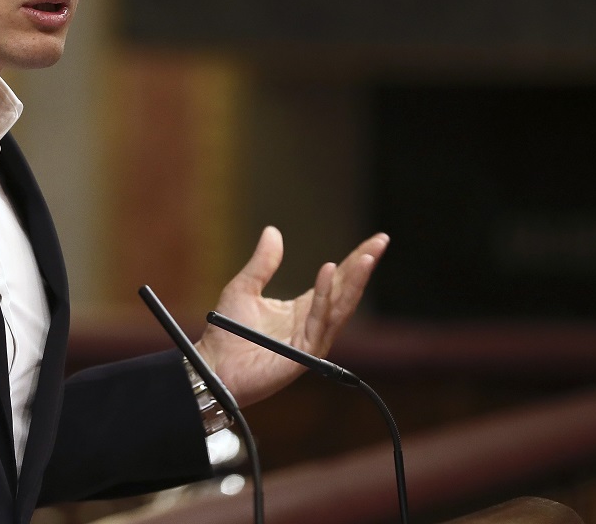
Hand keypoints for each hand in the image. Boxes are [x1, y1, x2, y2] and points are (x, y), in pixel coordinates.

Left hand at [194, 226, 386, 407]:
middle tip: (381, 242)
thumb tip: (273, 230)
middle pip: (344, 292)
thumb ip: (263, 262)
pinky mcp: (303, 355)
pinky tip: (330, 272)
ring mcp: (310, 340)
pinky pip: (318, 321)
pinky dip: (325, 296)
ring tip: (367, 256)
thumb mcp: (244, 287)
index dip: (355, 261)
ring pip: (339, 307)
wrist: (213, 365)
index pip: (336, 281)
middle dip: (363, 267)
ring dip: (354, 281)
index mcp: (302, 310)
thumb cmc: (226, 332)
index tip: (376, 240)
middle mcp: (312, 324)